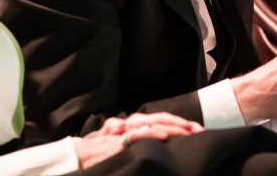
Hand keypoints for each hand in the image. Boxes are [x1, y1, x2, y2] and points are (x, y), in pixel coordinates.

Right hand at [74, 112, 202, 168]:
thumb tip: (157, 148)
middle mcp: (131, 126)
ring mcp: (126, 131)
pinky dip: (153, 133)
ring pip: (152, 124)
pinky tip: (165, 135)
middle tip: (197, 128)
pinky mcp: (120, 140)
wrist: (79, 156)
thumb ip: (136, 146)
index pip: (159, 122)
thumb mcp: (121, 150)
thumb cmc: (99, 156)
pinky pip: (139, 134)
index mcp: (134, 128)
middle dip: (179, 123)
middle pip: (159, 119)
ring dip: (171, 126)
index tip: (194, 131)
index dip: (176, 125)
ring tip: (187, 130)